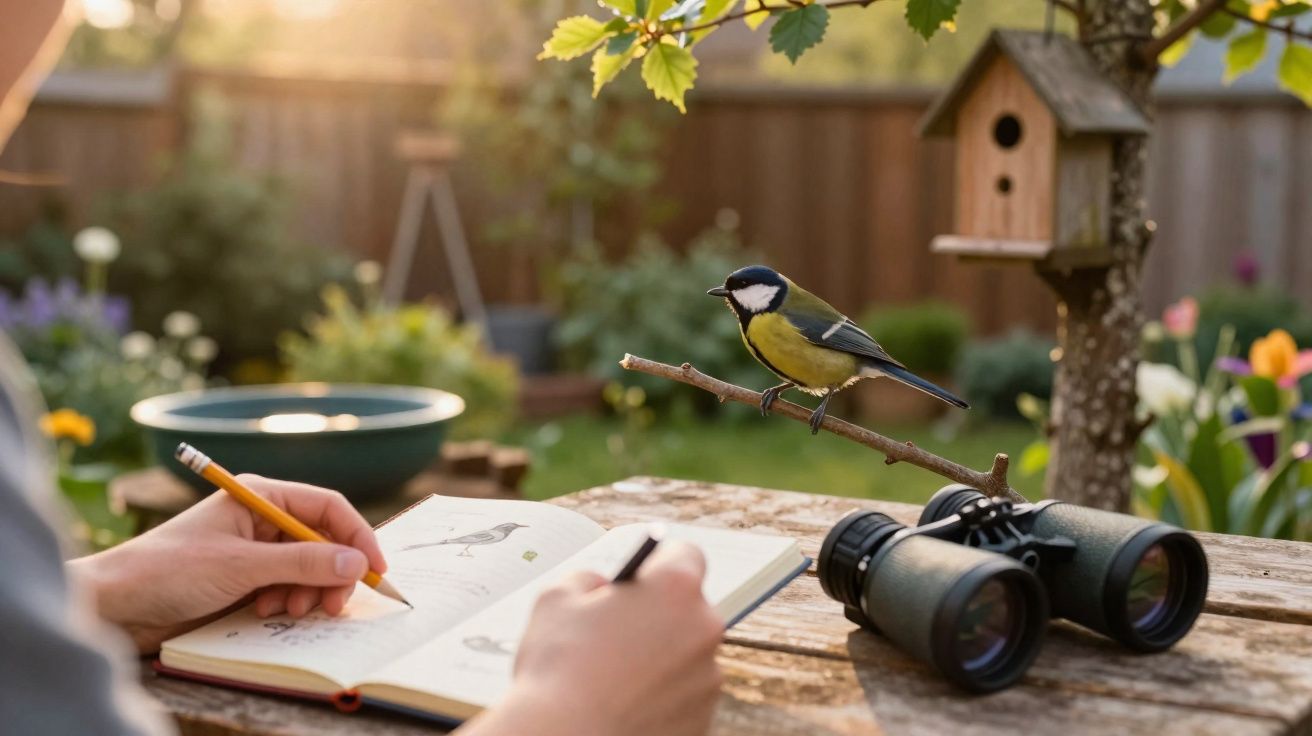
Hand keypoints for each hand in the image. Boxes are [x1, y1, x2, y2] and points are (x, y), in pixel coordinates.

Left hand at [68, 475, 386, 652]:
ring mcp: (256, 550)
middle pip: (324, 541)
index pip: (328, 508)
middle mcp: (263, 519)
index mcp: (261, 496)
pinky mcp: (247, 580)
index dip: (357, 536)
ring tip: (286, 610)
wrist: (116, 604)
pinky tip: (265, 612)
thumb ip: (302, 564)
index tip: (375, 570)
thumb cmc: (168, 570)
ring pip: (309, 568)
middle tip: (331, 605)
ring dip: (307, 591)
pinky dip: (288, 602)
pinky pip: (289, 588)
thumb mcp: (241, 566)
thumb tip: (356, 563)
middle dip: (332, 573)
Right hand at [461, 542, 723, 735]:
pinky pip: (684, 695)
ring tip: (616, 676)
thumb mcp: (556, 600)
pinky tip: (625, 703)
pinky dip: (661, 696)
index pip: (686, 555)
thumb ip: (587, 580)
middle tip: (619, 629)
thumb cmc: (558, 671)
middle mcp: (703, 628)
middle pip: (687, 609)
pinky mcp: (704, 718)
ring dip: (660, 658)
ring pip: (687, 655)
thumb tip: (600, 589)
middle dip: (656, 615)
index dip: (660, 561)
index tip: (644, 573)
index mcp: (675, 589)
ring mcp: (708, 678)